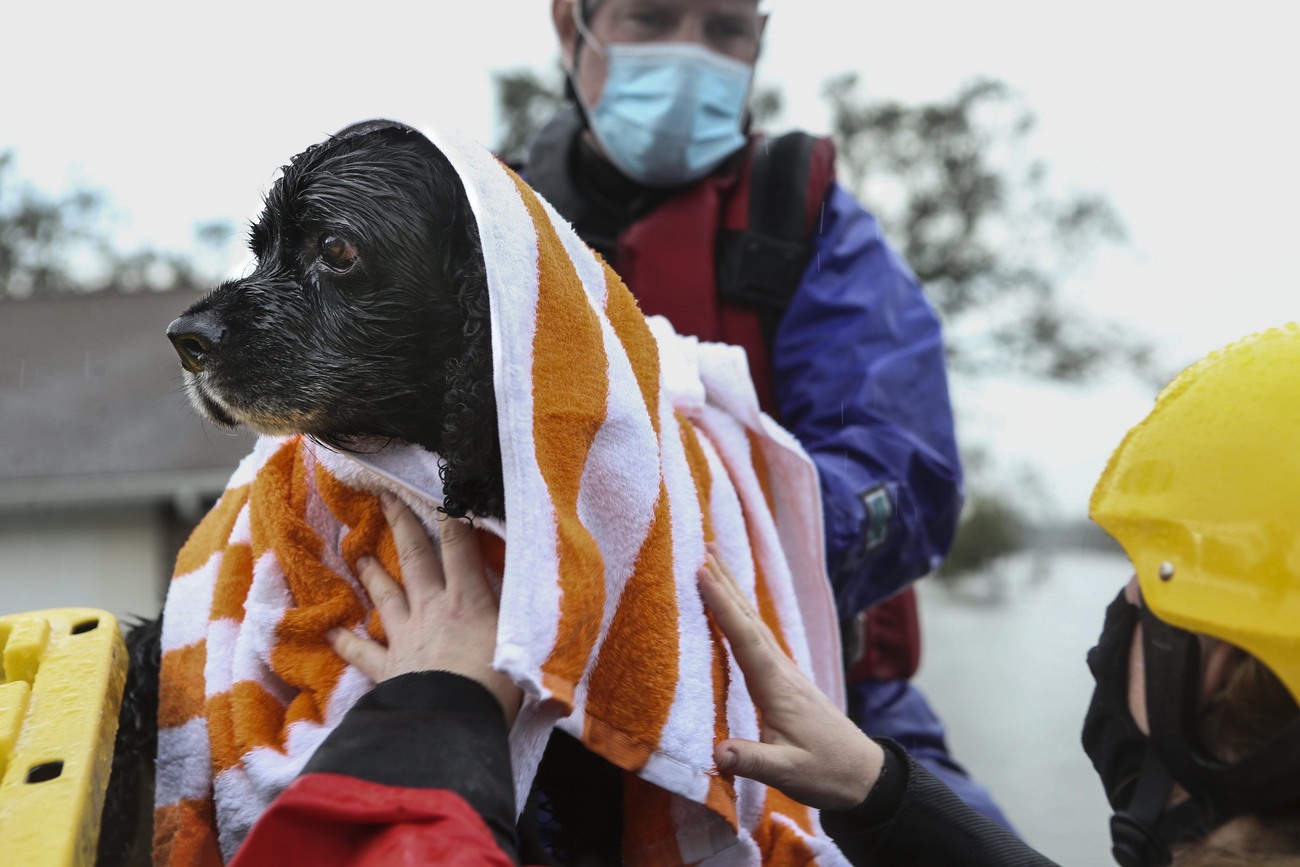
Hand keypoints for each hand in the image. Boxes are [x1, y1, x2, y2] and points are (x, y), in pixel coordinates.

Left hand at [328, 492, 521, 726]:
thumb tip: (543, 605)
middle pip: (414, 558)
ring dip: (372, 573)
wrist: (452, 723)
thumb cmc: (496, 686)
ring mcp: (405, 637)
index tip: (444, 491)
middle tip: (384, 498)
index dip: (452, 515)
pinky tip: (331, 633)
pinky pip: (363, 652)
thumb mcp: (523, 643)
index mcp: (468, 599)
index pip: (459, 545)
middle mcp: (432, 608)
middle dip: (401, 524)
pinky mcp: (388, 669)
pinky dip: (346, 642)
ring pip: (385, 595)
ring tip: (358, 554)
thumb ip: (524, 617)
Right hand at [698, 548, 883, 810]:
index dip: (723, 605)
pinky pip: (758, 636)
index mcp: (777, 687)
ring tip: (714, 562)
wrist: (863, 775)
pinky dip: (742, 614)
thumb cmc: (826, 772)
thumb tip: (715, 753)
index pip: (745, 639)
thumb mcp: (788, 773)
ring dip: (734, 591)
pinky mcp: (786, 679)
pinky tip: (736, 608)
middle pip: (750, 618)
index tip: (702, 573)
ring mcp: (786, 672)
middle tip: (703, 548)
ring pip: (755, 623)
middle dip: (726, 582)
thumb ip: (751, 760)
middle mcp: (782, 670)